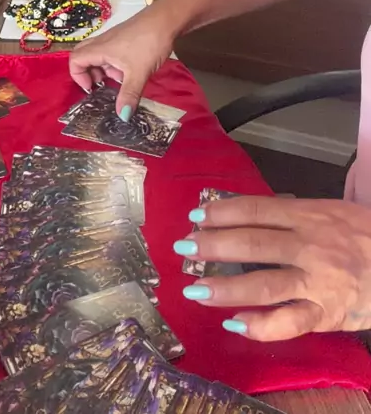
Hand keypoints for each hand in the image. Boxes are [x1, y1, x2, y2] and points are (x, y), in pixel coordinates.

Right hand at [69, 7, 173, 117]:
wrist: (167, 19)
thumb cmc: (148, 43)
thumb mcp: (138, 72)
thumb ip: (129, 95)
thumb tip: (121, 117)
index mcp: (100, 49)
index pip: (75, 60)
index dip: (78, 76)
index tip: (92, 88)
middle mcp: (103, 43)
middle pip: (84, 56)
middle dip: (89, 73)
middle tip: (101, 85)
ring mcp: (114, 39)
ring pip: (99, 56)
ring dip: (105, 70)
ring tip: (121, 80)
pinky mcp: (125, 38)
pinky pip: (111, 53)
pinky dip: (116, 64)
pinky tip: (132, 71)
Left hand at [174, 196, 370, 340]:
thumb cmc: (362, 235)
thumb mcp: (330, 211)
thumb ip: (291, 214)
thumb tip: (244, 212)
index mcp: (309, 216)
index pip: (257, 210)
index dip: (223, 212)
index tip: (196, 216)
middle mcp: (309, 246)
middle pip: (253, 243)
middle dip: (214, 245)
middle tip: (184, 248)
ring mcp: (317, 282)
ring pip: (264, 285)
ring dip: (226, 288)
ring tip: (195, 290)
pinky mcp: (325, 314)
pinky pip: (288, 322)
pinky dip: (260, 326)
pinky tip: (235, 324)